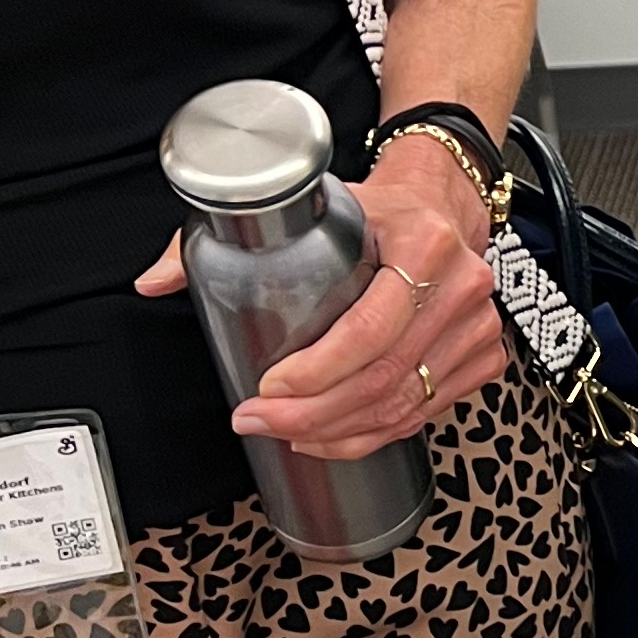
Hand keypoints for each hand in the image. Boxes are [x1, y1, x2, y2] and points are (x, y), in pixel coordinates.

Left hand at [139, 138, 503, 462]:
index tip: (268, 388)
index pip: (370, 329)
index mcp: (424, 244)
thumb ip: (223, 236)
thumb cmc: (376, 208)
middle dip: (313, 413)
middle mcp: (461, 288)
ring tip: (287, 433)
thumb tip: (155, 280)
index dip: (316, 372)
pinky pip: (426, 412)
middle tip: (260, 421)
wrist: (443, 201)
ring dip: (340, 432)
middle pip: (384, 377)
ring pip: (405, 404)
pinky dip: (376, 434)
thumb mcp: (308, 206)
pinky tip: (333, 435)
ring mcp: (477, 326)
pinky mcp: (482, 355)